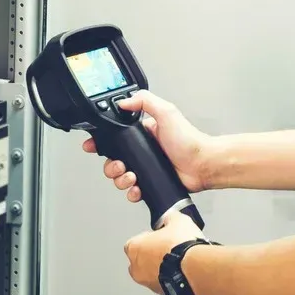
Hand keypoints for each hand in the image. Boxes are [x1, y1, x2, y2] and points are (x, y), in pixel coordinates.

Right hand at [82, 91, 212, 202]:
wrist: (203, 165)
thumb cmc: (189, 140)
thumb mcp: (167, 112)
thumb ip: (144, 102)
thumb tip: (122, 101)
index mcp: (142, 134)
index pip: (114, 137)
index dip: (100, 142)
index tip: (92, 146)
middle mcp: (141, 151)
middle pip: (112, 160)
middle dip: (111, 166)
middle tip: (120, 165)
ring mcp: (145, 169)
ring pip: (120, 177)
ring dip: (120, 179)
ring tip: (131, 176)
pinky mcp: (150, 184)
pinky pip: (132, 191)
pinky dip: (131, 192)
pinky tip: (137, 188)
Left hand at [123, 211, 203, 294]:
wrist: (194, 269)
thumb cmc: (180, 246)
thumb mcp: (178, 220)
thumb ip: (170, 218)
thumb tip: (171, 218)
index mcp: (134, 248)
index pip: (135, 241)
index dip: (148, 238)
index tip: (159, 236)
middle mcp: (137, 268)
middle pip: (141, 259)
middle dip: (153, 255)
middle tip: (168, 248)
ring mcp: (148, 283)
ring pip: (151, 274)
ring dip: (162, 268)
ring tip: (178, 260)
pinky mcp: (162, 293)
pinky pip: (164, 284)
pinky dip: (171, 279)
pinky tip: (183, 271)